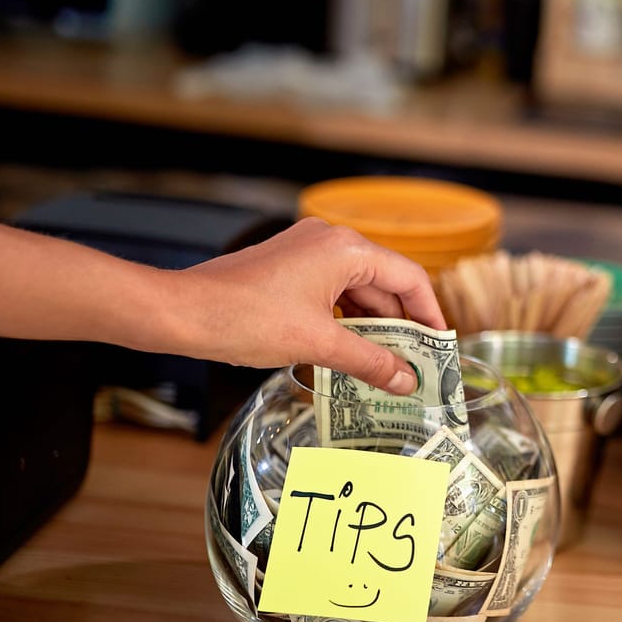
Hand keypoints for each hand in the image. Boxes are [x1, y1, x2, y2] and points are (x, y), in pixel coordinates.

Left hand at [166, 219, 445, 392]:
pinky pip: (331, 291)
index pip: (410, 278)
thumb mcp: (319, 344)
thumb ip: (370, 361)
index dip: (429, 315)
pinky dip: (344, 319)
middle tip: (414, 364)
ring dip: (371, 326)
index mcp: (346, 249)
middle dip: (400, 325)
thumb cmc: (246, 318)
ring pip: (357, 289)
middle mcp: (331, 240)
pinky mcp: (288, 266)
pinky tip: (348, 350)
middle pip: (384, 283)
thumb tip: (406, 381)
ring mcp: (307, 251)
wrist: (182, 312)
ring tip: (384, 364)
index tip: (439, 347)